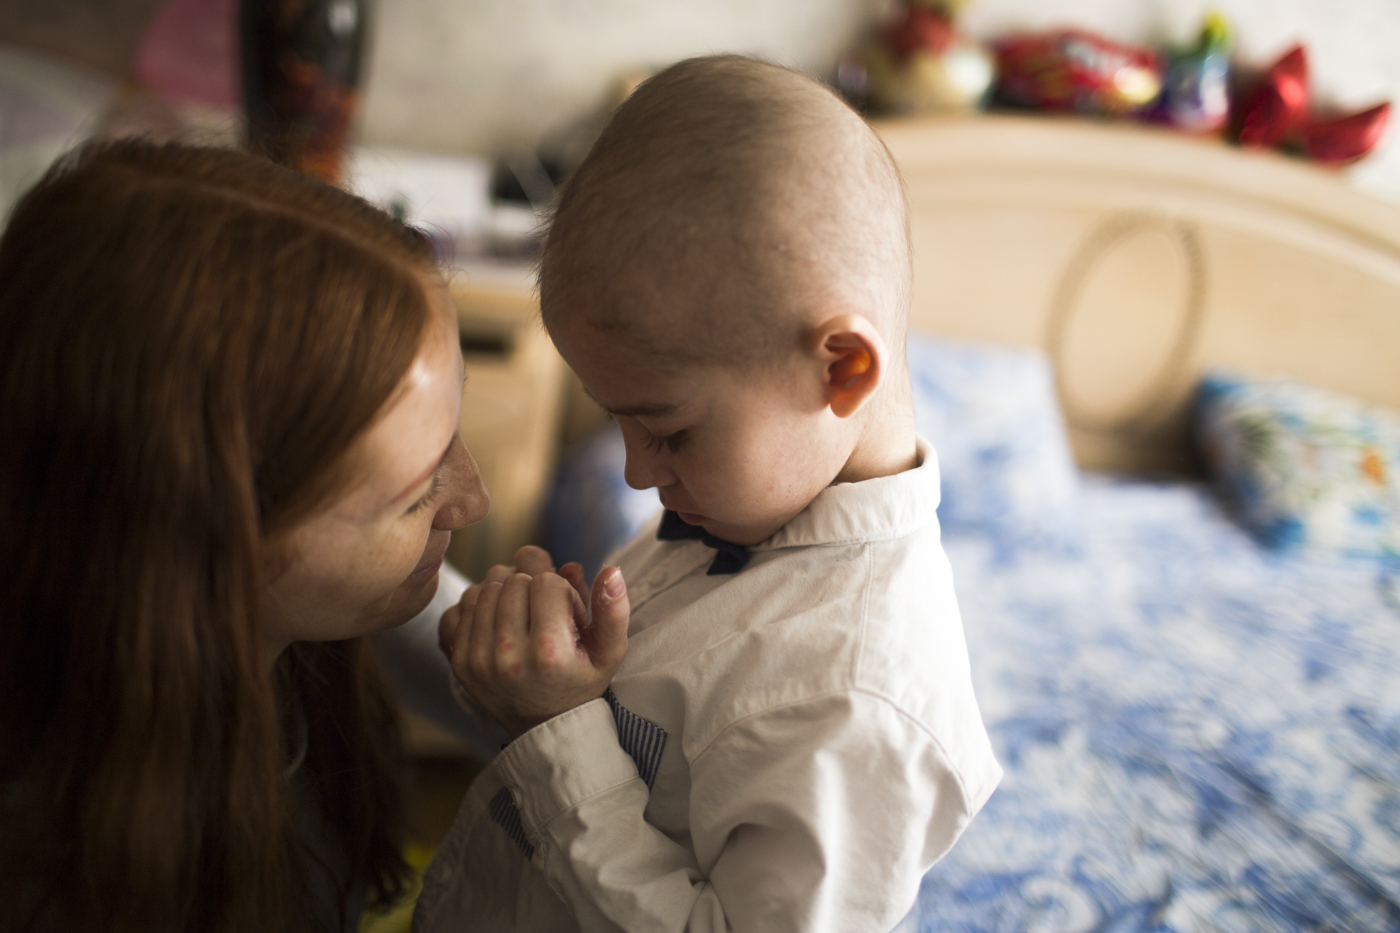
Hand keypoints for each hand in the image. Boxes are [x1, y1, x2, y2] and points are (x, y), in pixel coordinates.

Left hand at [440, 546, 628, 738]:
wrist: (543, 726)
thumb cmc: (579, 681)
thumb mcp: (609, 653)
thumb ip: (614, 612)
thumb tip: (611, 571)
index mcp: (548, 652)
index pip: (547, 582)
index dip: (562, 592)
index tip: (567, 617)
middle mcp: (509, 656)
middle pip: (514, 580)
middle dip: (533, 590)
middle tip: (544, 617)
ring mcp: (478, 659)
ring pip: (487, 587)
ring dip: (507, 594)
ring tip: (524, 619)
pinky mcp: (459, 660)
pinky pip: (463, 605)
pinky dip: (482, 606)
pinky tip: (499, 623)